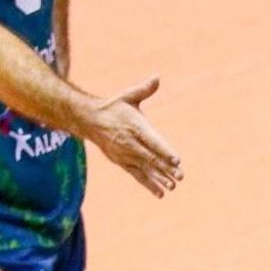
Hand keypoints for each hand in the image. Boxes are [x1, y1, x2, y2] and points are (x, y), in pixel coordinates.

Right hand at [86, 76, 182, 196]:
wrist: (89, 121)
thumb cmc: (114, 107)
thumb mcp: (128, 96)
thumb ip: (144, 89)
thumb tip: (157, 77)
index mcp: (135, 127)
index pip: (152, 140)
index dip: (164, 151)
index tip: (177, 159)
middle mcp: (130, 143)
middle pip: (151, 158)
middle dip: (166, 168)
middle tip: (181, 176)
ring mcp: (125, 155)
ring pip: (145, 169)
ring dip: (159, 179)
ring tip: (173, 186)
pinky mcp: (122, 163)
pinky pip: (137, 175)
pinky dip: (148, 184)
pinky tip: (161, 192)